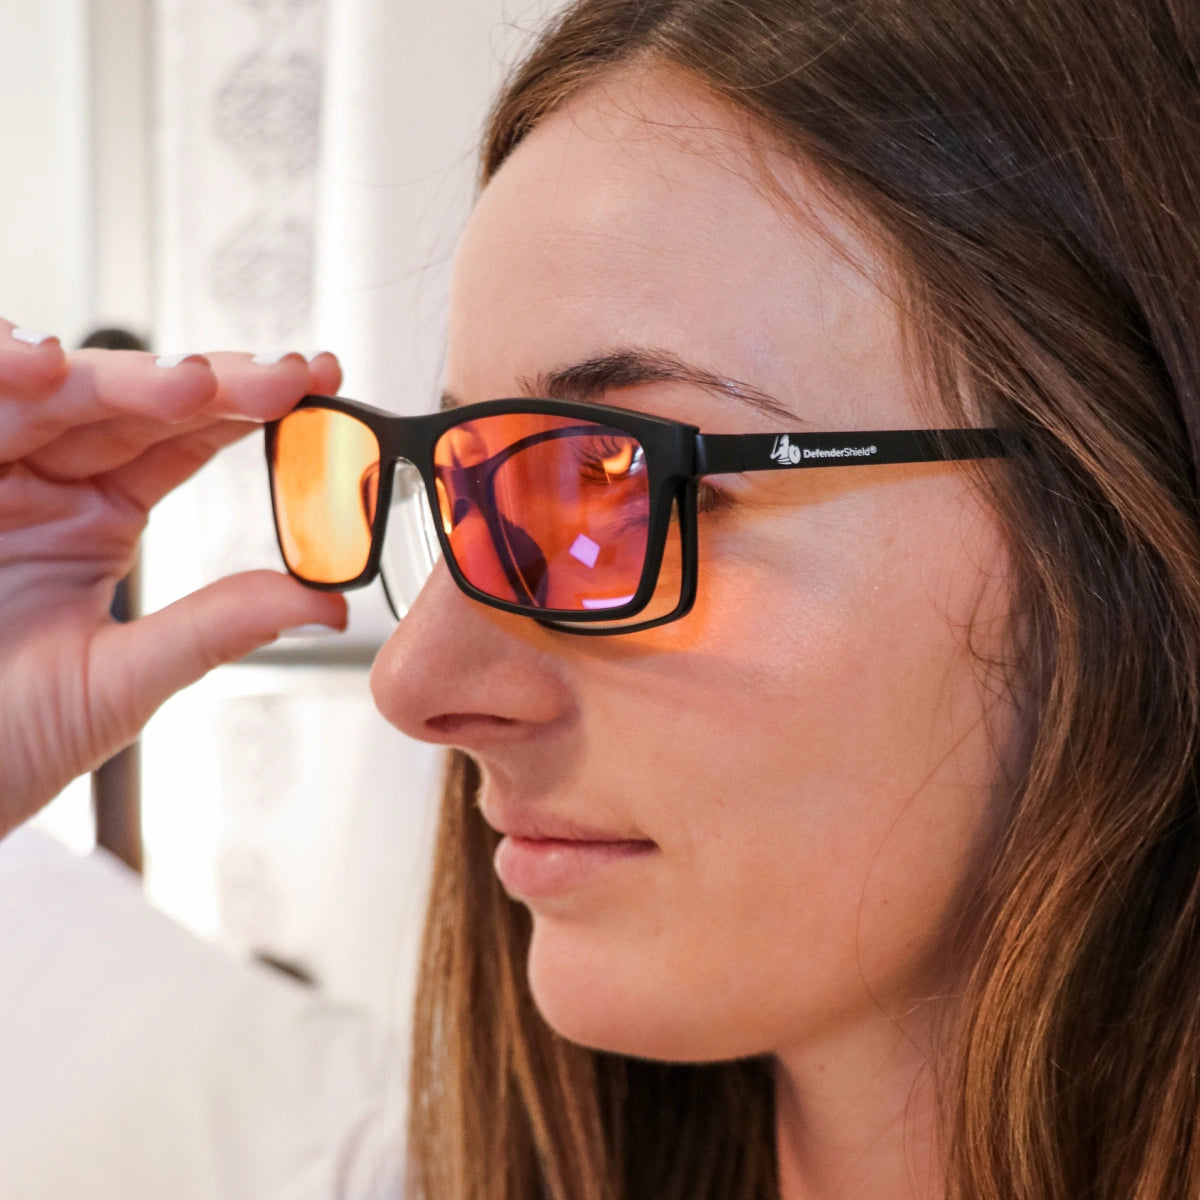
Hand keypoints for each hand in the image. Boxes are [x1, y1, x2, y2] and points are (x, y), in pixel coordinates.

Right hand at [0, 324, 349, 835]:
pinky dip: (0, 373)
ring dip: (113, 378)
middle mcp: (41, 482)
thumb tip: (325, 603)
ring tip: (186, 382)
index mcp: (96, 518)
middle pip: (126, 402)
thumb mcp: (118, 680)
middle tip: (281, 379)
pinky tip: (42, 365)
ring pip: (46, 394)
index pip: (181, 440)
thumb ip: (215, 628)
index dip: (247, 406)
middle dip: (204, 383)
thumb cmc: (1, 741)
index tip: (316, 384)